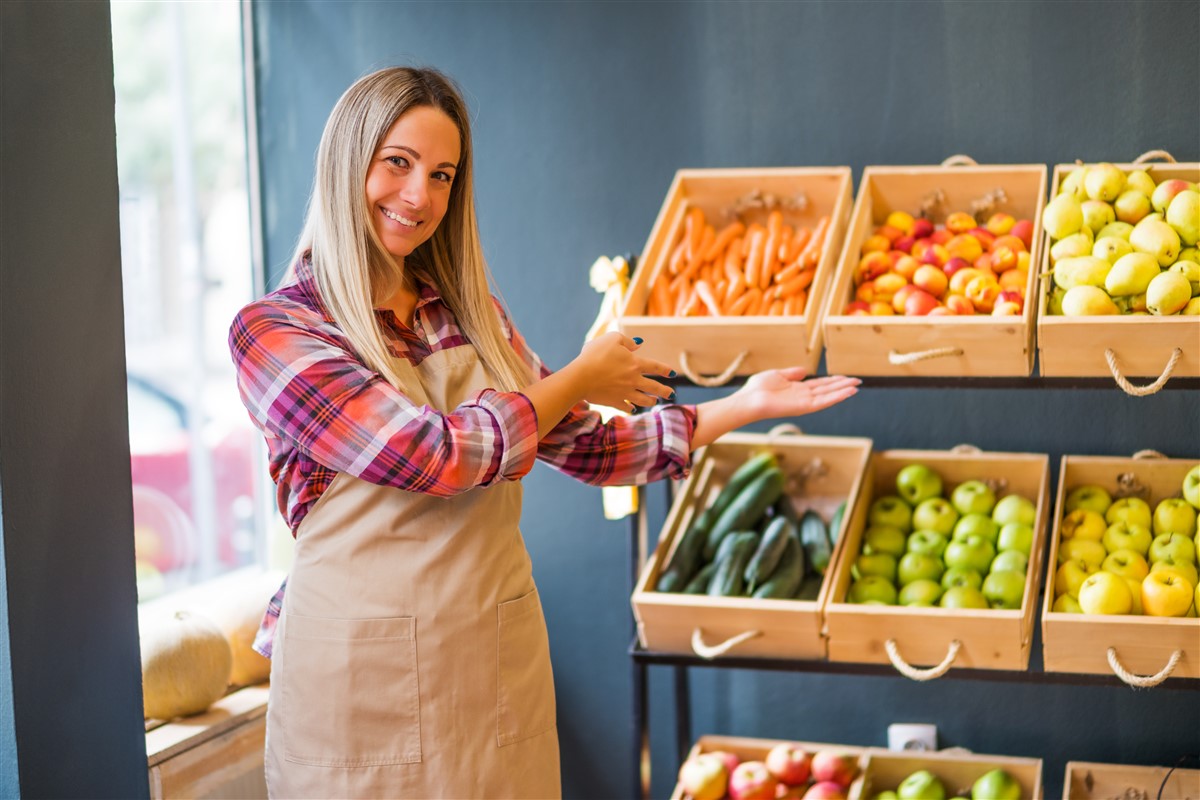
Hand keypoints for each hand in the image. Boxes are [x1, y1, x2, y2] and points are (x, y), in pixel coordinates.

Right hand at [570, 331, 674, 410]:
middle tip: (672, 394)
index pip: (656, 367)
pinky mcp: (614, 401)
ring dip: (651, 401)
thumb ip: (627, 340)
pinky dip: (630, 408)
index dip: (665, 370)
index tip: (672, 373)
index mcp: (635, 364)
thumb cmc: (595, 355)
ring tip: (655, 402)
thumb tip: (638, 344)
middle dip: (665, 391)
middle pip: (654, 387)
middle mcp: (633, 380)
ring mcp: (624, 392)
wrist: (580, 377)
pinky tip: (632, 409)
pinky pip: (626, 407)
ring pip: (643, 400)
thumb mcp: (611, 339)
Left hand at [734, 367, 860, 422]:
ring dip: (843, 390)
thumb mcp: (777, 375)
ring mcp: (804, 402)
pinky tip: (847, 392)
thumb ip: (792, 373)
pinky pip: (824, 401)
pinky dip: (836, 397)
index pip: (820, 384)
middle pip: (827, 389)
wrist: (749, 400)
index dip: (833, 381)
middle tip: (857, 380)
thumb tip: (804, 370)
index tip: (845, 377)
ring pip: (828, 395)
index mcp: (797, 389)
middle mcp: (803, 396)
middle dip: (842, 385)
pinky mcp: (804, 407)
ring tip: (856, 386)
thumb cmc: (758, 388)